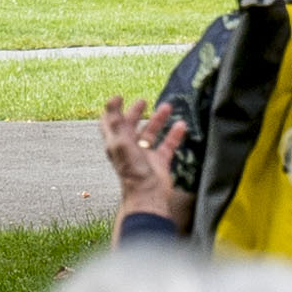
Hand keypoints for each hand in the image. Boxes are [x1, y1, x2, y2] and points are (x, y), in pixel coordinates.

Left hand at [98, 96, 185, 220]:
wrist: (148, 195)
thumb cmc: (132, 170)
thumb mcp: (121, 142)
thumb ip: (117, 121)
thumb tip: (113, 100)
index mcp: (116, 143)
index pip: (110, 124)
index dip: (112, 110)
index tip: (119, 97)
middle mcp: (128, 148)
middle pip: (130, 126)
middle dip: (135, 113)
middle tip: (143, 101)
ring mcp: (144, 156)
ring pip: (150, 134)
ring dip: (158, 120)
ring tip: (167, 106)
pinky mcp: (159, 162)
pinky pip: (167, 145)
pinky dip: (173, 134)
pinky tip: (181, 125)